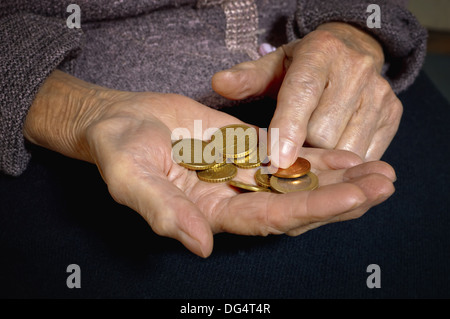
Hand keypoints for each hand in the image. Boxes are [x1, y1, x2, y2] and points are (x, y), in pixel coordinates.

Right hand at [24, 70, 395, 257]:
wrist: (121, 121)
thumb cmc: (118, 151)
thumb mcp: (130, 179)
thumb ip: (162, 211)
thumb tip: (201, 246)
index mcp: (211, 213)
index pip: (271, 217)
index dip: (312, 208)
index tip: (353, 197)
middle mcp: (234, 198)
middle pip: (296, 202)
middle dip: (341, 196)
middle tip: (384, 183)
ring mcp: (241, 172)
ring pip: (297, 179)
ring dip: (339, 176)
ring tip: (381, 172)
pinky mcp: (244, 147)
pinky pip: (286, 154)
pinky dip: (317, 154)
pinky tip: (348, 153)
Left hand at [212, 22, 402, 167]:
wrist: (355, 47)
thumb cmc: (307, 63)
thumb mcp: (276, 64)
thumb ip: (248, 77)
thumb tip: (218, 83)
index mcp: (320, 54)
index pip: (302, 94)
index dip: (288, 129)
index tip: (276, 161)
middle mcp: (355, 72)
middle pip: (324, 131)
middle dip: (302, 150)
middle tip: (285, 154)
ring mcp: (379, 94)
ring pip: (347, 147)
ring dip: (324, 160)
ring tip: (309, 154)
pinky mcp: (393, 114)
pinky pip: (367, 153)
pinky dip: (346, 162)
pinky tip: (331, 156)